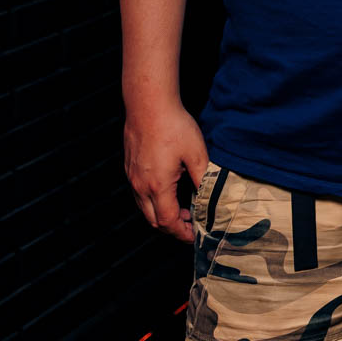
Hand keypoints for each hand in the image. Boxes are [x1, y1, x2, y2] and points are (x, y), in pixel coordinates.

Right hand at [123, 101, 207, 242]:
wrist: (148, 105)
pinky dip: (155, 202)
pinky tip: (170, 192)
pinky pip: (140, 195)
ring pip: (145, 209)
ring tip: (184, 210)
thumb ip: (203, 178)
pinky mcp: (131, 169)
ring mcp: (133, 178)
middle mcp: (141, 186)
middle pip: (153, 220)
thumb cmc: (173, 126)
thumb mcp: (196, 153)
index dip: (181, 233)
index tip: (195, 235)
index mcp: (158, 186)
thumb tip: (210, 196)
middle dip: (172, 228)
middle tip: (191, 225)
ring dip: (162, 214)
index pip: (167, 222)